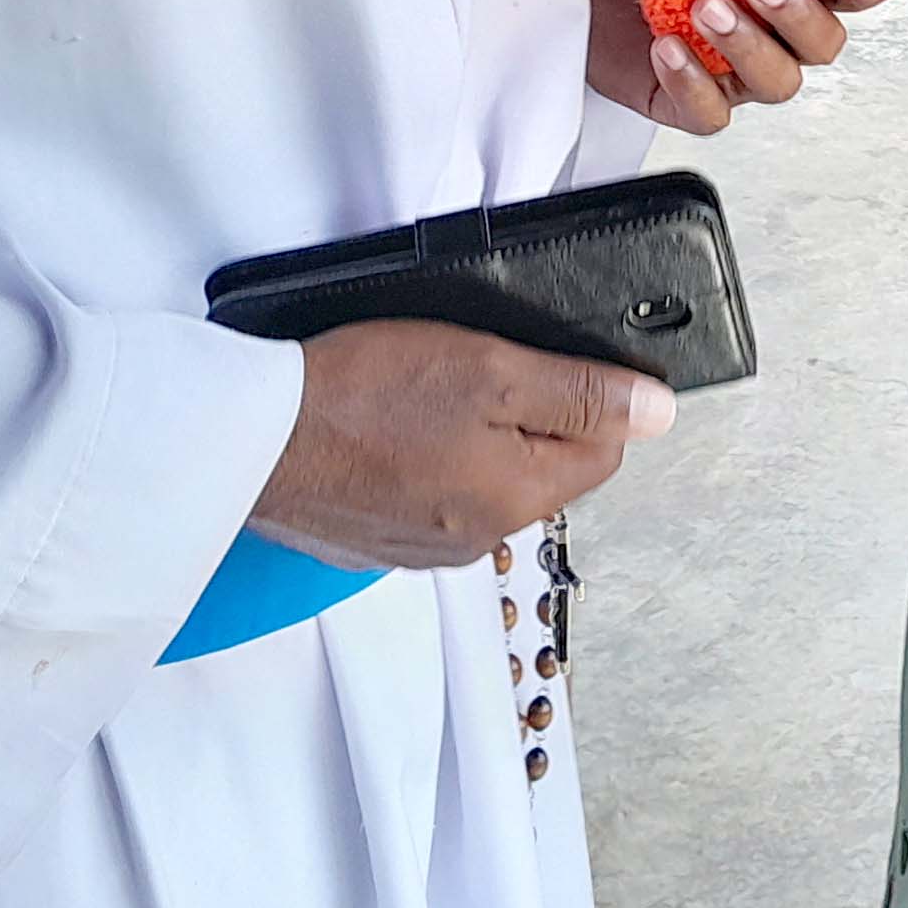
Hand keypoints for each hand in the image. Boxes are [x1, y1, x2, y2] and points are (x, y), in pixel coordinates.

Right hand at [249, 317, 672, 568]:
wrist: (250, 438)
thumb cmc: (361, 397)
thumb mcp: (490, 370)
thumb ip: (579, 393)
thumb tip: (657, 413)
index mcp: (515, 500)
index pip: (602, 450)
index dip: (587, 395)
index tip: (545, 360)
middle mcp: (476, 539)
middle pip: (542, 466)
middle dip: (524, 413)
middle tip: (471, 366)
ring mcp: (422, 547)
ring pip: (484, 479)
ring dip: (471, 435)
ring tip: (421, 391)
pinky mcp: (375, 539)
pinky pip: (428, 494)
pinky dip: (420, 458)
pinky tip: (386, 426)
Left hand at [583, 0, 892, 132]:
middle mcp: (775, 33)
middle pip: (822, 45)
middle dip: (798, 14)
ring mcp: (737, 73)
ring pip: (776, 82)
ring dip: (748, 46)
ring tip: (705, 6)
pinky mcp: (691, 103)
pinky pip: (710, 114)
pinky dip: (692, 84)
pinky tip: (668, 48)